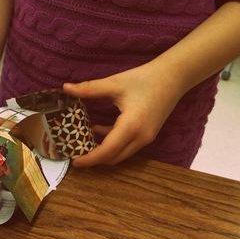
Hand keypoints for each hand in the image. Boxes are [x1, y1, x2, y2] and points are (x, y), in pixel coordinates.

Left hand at [63, 62, 184, 167]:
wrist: (174, 77)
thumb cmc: (145, 78)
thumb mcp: (114, 83)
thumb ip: (89, 89)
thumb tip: (66, 88)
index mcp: (131, 126)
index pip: (107, 151)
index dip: (90, 159)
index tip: (74, 161)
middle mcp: (140, 137)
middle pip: (113, 158)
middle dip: (94, 160)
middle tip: (75, 154)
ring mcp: (146, 138)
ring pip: (120, 154)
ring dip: (103, 152)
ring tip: (83, 143)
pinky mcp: (148, 135)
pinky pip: (127, 146)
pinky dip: (112, 144)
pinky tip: (98, 130)